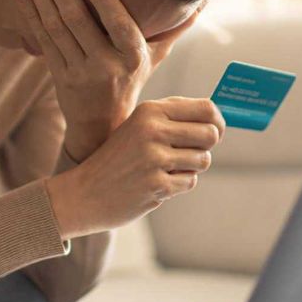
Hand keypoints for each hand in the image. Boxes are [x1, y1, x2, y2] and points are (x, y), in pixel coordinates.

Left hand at [15, 0, 203, 161]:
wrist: (103, 125)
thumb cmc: (132, 79)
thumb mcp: (156, 56)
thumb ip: (175, 27)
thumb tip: (203, 1)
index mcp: (133, 56)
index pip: (117, 22)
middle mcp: (107, 65)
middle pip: (78, 19)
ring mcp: (80, 72)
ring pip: (56, 28)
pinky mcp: (59, 76)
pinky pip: (43, 41)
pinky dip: (31, 15)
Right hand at [45, 97, 225, 238]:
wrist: (84, 193)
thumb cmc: (117, 159)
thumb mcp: (138, 127)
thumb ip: (173, 119)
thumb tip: (217, 120)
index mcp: (150, 111)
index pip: (206, 108)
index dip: (218, 121)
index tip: (215, 131)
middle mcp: (153, 130)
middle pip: (210, 134)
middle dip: (206, 147)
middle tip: (189, 153)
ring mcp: (155, 158)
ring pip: (203, 160)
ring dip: (190, 167)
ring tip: (166, 169)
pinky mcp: (157, 185)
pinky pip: (189, 181)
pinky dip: (178, 185)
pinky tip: (156, 184)